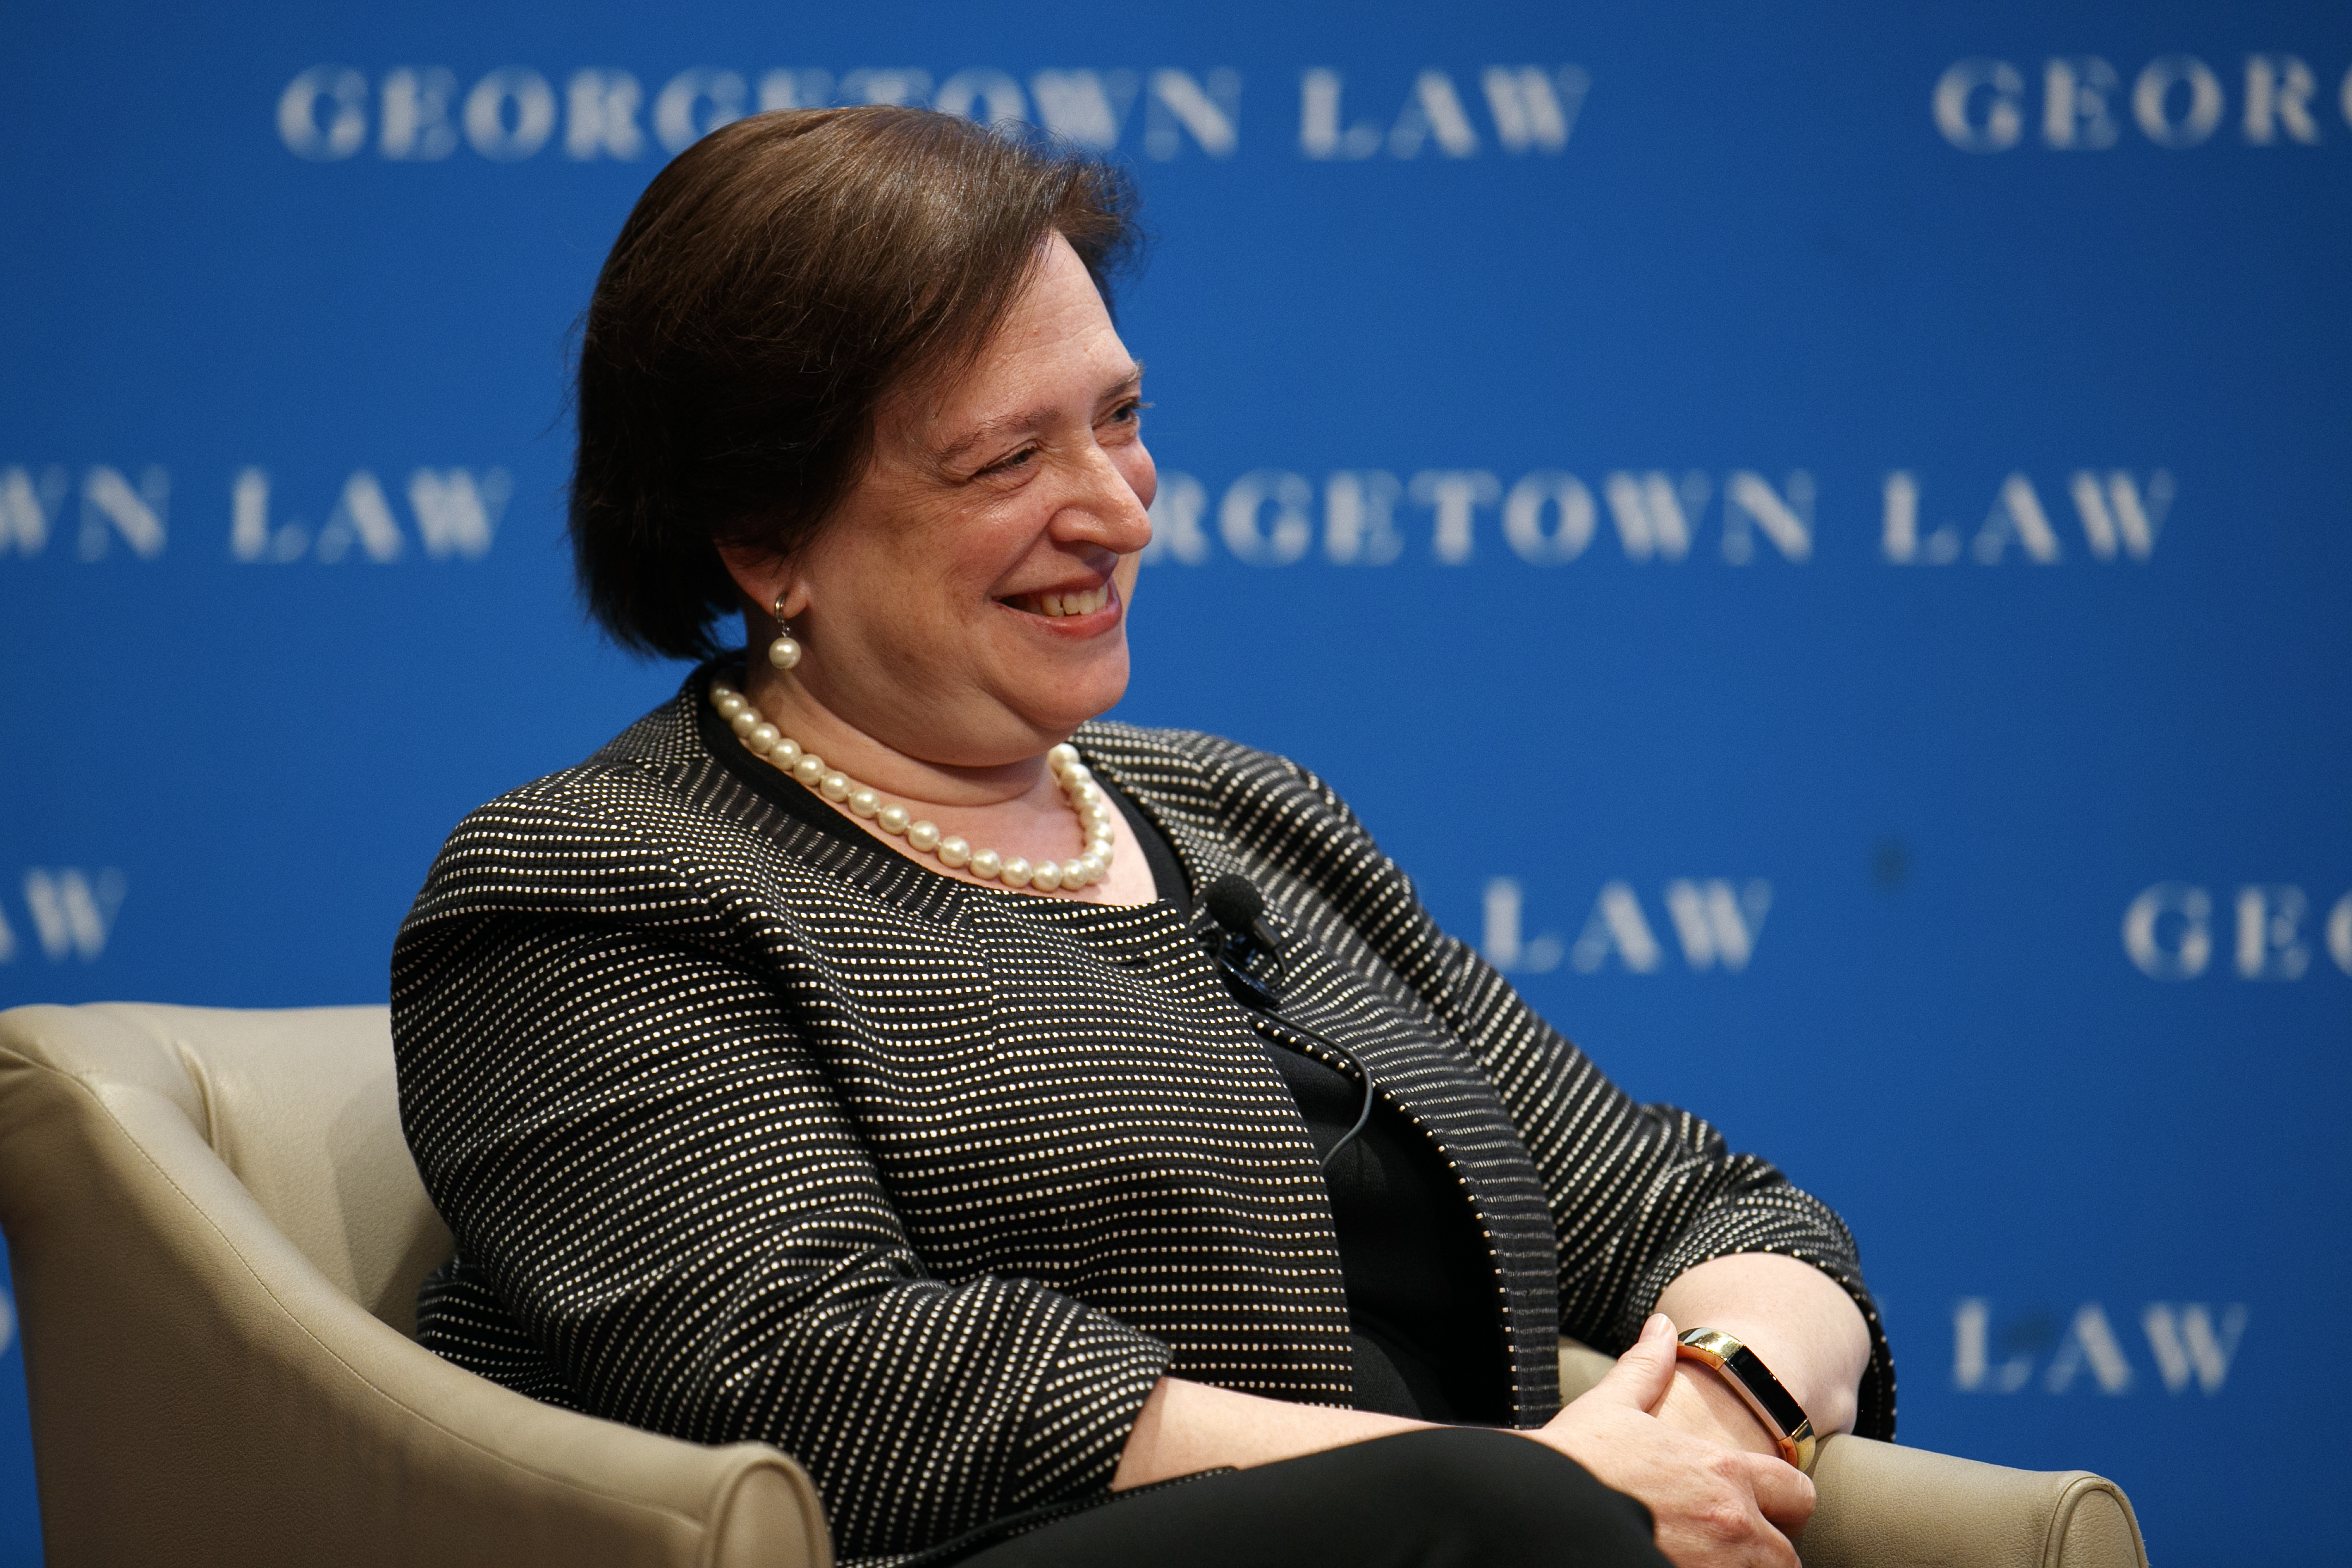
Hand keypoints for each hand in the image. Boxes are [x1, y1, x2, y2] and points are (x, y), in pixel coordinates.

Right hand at [1531, 1313, 1815, 1567]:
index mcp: (1723, 1472)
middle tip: (1728, 1544)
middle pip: (1785, 1554)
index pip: (1797, 1493)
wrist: (1536, 1510)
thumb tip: (1663, 1327)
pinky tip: (1680, 1565)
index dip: (1782, 1503)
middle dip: (1764, 1550)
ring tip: (1706, 1557)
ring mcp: (1716, 1566)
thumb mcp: (1612, 1407)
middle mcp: (1733, 1523)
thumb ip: (1647, 1368)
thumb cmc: (1575, 1460)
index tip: (1760, 1508)